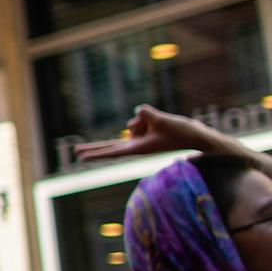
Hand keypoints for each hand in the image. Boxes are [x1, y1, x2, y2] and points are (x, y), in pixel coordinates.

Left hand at [73, 105, 220, 163]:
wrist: (196, 136)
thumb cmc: (182, 132)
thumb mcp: (163, 120)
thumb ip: (146, 114)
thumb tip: (135, 111)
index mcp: (139, 148)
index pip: (112, 151)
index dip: (96, 153)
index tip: (81, 159)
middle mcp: (137, 145)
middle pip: (111, 145)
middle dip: (94, 148)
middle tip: (75, 153)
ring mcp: (141, 139)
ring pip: (133, 121)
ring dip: (146, 119)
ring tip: (163, 127)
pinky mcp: (145, 132)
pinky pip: (139, 117)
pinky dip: (148, 116)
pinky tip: (160, 123)